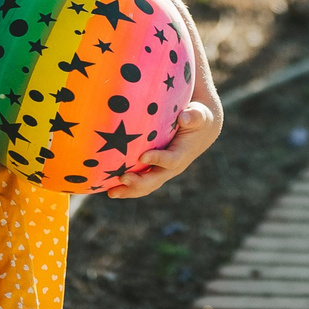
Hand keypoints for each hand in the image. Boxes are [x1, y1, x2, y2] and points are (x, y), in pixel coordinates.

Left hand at [100, 102, 217, 197]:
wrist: (200, 132)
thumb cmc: (197, 119)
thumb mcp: (199, 115)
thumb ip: (194, 116)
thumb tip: (185, 117)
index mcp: (182, 154)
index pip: (171, 160)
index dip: (158, 159)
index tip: (143, 156)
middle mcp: (172, 167)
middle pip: (155, 180)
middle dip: (139, 182)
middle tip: (122, 179)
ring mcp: (162, 171)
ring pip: (146, 185)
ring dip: (128, 190)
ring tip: (111, 193)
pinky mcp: (154, 170)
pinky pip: (140, 181)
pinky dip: (126, 186)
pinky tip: (108, 186)